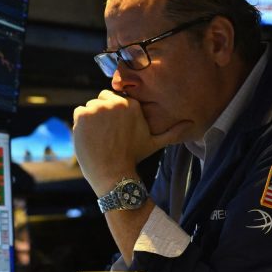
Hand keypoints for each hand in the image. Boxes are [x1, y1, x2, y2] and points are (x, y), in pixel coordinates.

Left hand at [73, 90, 188, 194]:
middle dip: (103, 114)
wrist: (113, 174)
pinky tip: (90, 137)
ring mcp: (97, 107)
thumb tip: (192, 124)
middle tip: (107, 135)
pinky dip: (81, 124)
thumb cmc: (134, 157)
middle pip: (102, 100)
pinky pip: (78, 113)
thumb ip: (173, 131)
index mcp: (132, 104)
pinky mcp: (82, 114)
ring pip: (90, 107)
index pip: (116, 98)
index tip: (116, 129)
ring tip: (99, 138)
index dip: (114, 114)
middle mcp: (115, 102)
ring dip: (92, 119)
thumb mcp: (155, 142)